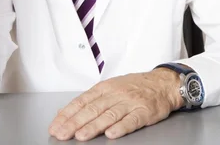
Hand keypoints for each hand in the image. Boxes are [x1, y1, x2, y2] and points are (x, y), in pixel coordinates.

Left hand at [48, 68, 183, 140]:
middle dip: (75, 122)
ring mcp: (131, 102)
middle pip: (93, 109)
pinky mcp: (145, 111)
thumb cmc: (135, 86)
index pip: (82, 101)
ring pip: (110, 115)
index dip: (68, 114)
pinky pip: (132, 120)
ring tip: (81, 136)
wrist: (164, 83)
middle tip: (62, 133)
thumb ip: (91, 99)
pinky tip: (112, 133)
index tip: (55, 125)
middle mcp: (116, 94)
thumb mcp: (111, 87)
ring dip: (94, 126)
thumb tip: (65, 112)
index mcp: (106, 87)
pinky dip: (121, 127)